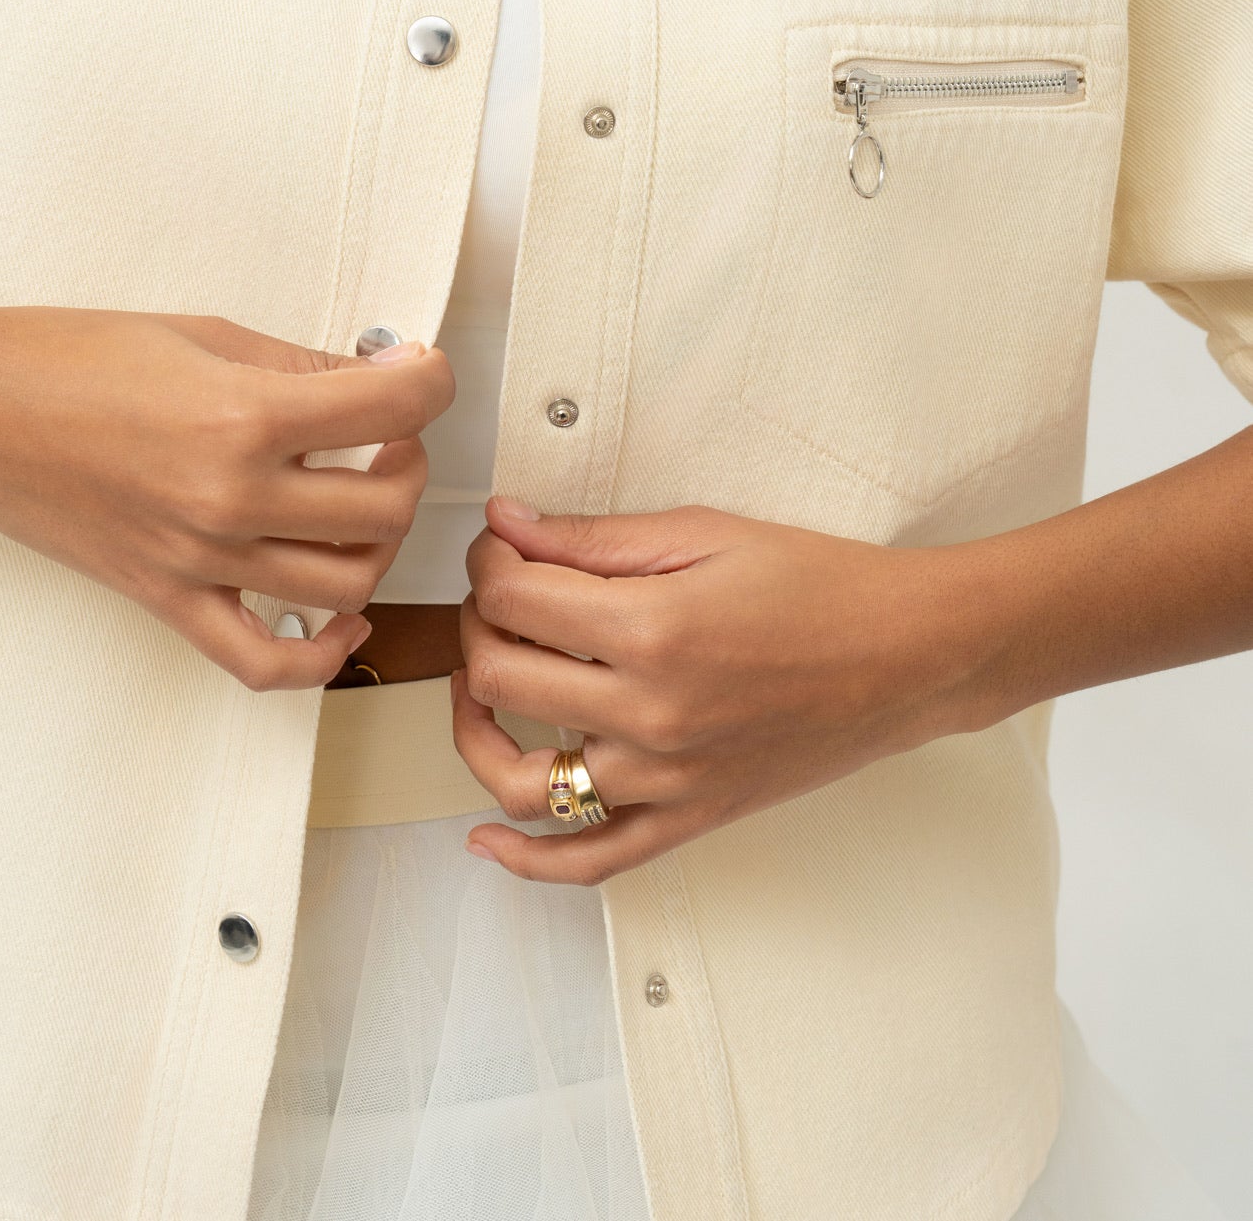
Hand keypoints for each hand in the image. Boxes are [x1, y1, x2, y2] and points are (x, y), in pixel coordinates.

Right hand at [0, 296, 453, 688]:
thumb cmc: (68, 360)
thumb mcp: (205, 334)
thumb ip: (301, 365)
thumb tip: (378, 376)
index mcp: (246, 417)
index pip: (395, 409)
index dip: (432, 383)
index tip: (424, 375)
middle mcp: (231, 498)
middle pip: (387, 507)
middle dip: (411, 462)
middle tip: (391, 433)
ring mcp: (202, 560)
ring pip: (348, 584)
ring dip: (379, 543)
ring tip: (363, 502)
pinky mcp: (169, 599)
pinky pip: (264, 662)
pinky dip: (322, 655)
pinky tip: (343, 620)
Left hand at [451, 497, 1003, 883]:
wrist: (910, 655)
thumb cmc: (823, 586)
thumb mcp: (705, 533)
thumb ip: (595, 536)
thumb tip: (510, 524)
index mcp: (652, 629)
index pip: (515, 598)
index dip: (490, 560)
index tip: (502, 545)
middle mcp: (651, 713)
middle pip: (503, 676)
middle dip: (481, 621)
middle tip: (503, 593)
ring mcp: (667, 779)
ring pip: (523, 780)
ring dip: (476, 727)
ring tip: (480, 684)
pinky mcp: (689, 818)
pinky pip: (590, 861)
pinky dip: (526, 861)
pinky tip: (487, 839)